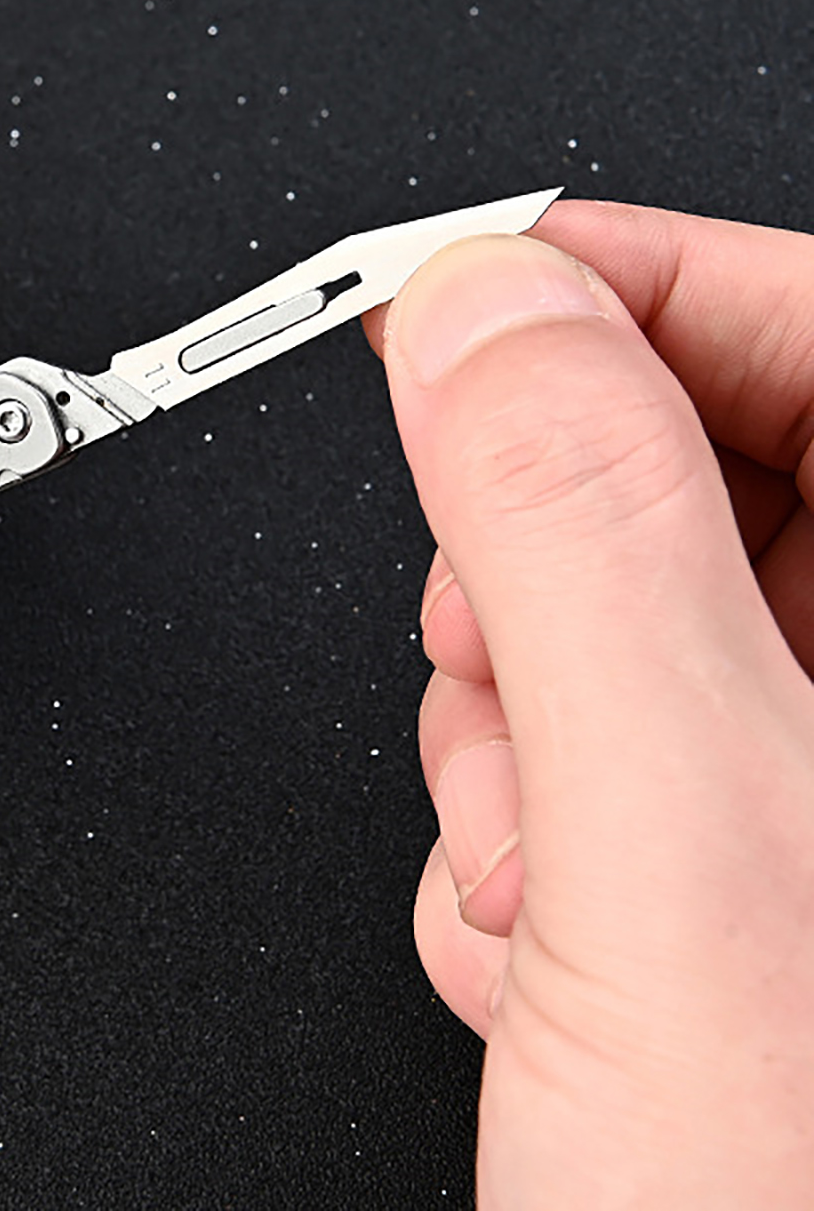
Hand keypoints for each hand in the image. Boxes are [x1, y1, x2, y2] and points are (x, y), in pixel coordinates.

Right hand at [369, 201, 813, 1205]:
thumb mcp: (681, 850)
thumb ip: (573, 534)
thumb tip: (477, 313)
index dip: (633, 289)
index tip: (470, 291)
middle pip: (704, 481)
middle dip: (540, 563)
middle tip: (489, 657)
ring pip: (623, 627)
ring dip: (512, 723)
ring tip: (518, 859)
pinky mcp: (753, 885)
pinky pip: (600, 754)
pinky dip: (517, 821)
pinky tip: (526, 936)